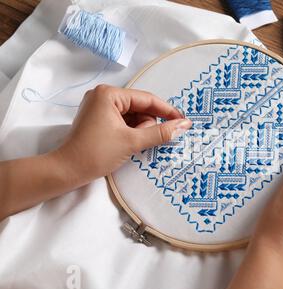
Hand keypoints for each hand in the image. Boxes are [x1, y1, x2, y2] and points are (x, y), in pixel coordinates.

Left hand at [0, 85, 191, 218]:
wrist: (67, 171)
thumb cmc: (97, 153)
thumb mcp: (133, 142)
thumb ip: (161, 132)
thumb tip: (184, 125)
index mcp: (109, 94)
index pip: (147, 99)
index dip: (167, 111)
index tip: (184, 121)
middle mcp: (103, 95)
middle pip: (140, 107)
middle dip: (146, 125)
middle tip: (142, 141)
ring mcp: (99, 106)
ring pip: (133, 115)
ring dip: (139, 130)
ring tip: (131, 144)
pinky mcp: (98, 118)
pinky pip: (123, 121)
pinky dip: (131, 132)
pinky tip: (128, 143)